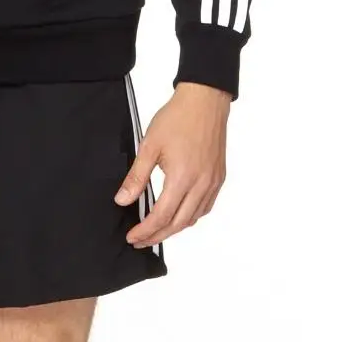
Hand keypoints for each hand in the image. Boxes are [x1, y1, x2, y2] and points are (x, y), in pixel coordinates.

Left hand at [115, 81, 230, 247]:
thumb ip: (136, 176)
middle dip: (157, 235)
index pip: (161, 216)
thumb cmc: (177, 118)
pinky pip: (205, 207)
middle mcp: (201, 185)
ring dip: (174, 228)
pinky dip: (190, 216)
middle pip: (178, 223)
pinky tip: (179, 215)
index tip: (132, 237)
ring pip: (193, 218)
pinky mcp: (218, 178)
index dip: (145, 230)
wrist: (204, 101)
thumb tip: (122, 199)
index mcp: (183, 178)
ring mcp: (213, 183)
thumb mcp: (149, 145)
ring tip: (156, 230)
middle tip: (140, 240)